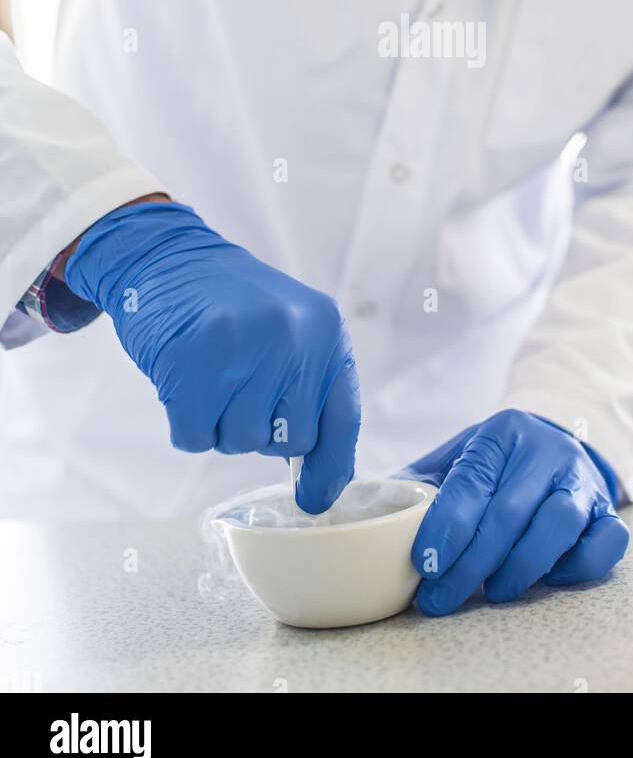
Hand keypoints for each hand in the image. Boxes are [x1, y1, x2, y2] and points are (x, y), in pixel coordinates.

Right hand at [65, 200, 359, 513]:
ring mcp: (244, 349)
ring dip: (220, 423)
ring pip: (239, 443)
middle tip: (236, 384)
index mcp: (325, 330)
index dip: (330, 467)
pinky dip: (185, 422)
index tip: (314, 500)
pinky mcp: (192, 364)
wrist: (166, 257)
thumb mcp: (291, 330)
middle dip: (259, 428)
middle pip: (288, 441)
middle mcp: (293, 337)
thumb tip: (321, 483)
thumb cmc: (230, 306)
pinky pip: (195, 438)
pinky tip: (183, 380)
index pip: (341, 418)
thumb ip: (310, 389)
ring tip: (211, 374)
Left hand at [396, 409, 628, 615]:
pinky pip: (607, 539)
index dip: (447, 526)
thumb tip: (373, 507)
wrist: (555, 441)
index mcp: (500, 434)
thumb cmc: (496, 461)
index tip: (425, 563)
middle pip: (510, 510)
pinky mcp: (608, 509)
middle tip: (442, 596)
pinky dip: (580, 564)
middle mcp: (546, 452)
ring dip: (522, 565)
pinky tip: (550, 577)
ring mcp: (582, 480)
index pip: (471, 481)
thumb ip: (420, 483)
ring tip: (495, 591)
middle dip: (472, 562)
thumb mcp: (456, 457)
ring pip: (559, 523)